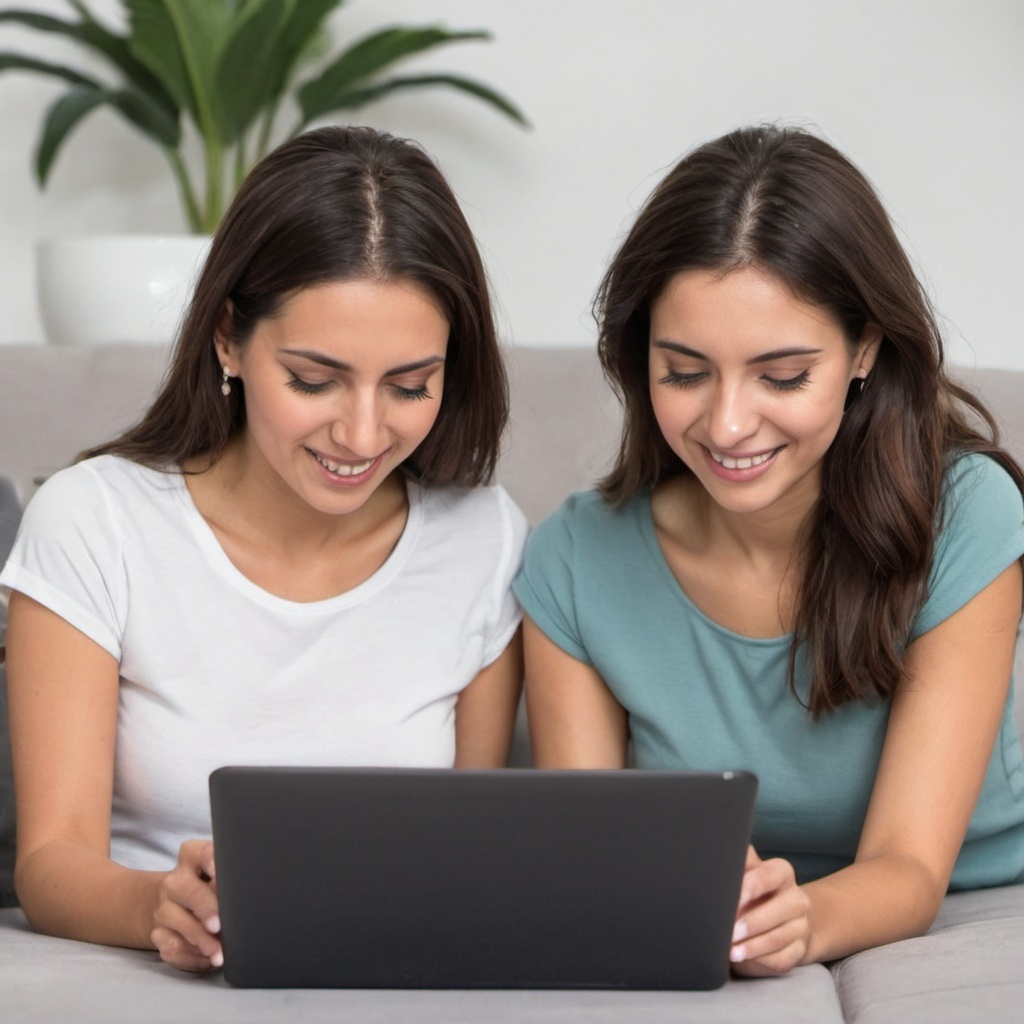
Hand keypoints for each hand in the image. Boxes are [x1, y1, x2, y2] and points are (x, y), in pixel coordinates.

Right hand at [150, 839, 222, 971]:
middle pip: (187, 889)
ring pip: (176, 921)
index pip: (202, 853)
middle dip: (204, 908)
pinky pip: (170, 946)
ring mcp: (164, 907)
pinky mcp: (158, 933)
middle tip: (219, 925)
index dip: (212, 862)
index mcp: (194, 857)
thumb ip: (232, 881)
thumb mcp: (223, 876)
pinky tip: (207, 960)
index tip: (222, 875)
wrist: (177, 905)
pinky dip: (190, 957)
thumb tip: (247, 896)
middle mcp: (176, 881)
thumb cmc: (212, 887)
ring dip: (200, 940)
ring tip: (220, 954)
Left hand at [730, 846, 810, 975]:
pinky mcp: (798, 950)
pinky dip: (760, 960)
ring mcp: (801, 926)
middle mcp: (796, 898)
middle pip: (779, 909)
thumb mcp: (747, 871)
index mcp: (781, 873)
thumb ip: (736, 862)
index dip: (748, 888)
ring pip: (779, 937)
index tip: (731, 899)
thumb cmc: (753, 890)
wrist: (781, 917)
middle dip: (751, 922)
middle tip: (728, 931)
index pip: (767, 876)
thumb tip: (713, 851)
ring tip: (730, 950)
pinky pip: (782, 958)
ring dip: (752, 946)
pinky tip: (743, 958)